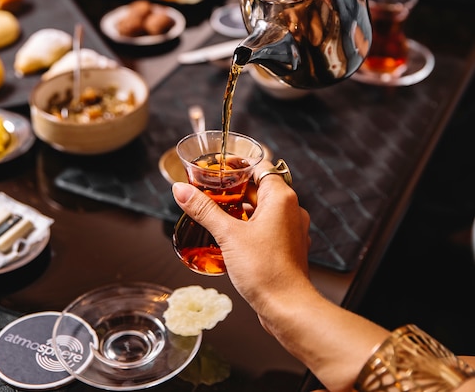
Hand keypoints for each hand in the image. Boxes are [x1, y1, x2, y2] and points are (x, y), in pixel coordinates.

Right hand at [172, 161, 310, 324]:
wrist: (287, 308)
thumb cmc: (265, 270)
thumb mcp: (228, 235)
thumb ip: (204, 209)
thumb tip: (182, 191)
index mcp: (281, 198)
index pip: (261, 167)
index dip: (239, 165)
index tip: (220, 168)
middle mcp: (291, 210)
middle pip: (260, 188)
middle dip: (235, 190)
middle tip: (211, 193)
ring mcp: (292, 229)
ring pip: (264, 210)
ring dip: (242, 210)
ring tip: (218, 215)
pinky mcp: (288, 247)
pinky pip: (268, 228)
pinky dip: (251, 227)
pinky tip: (232, 238)